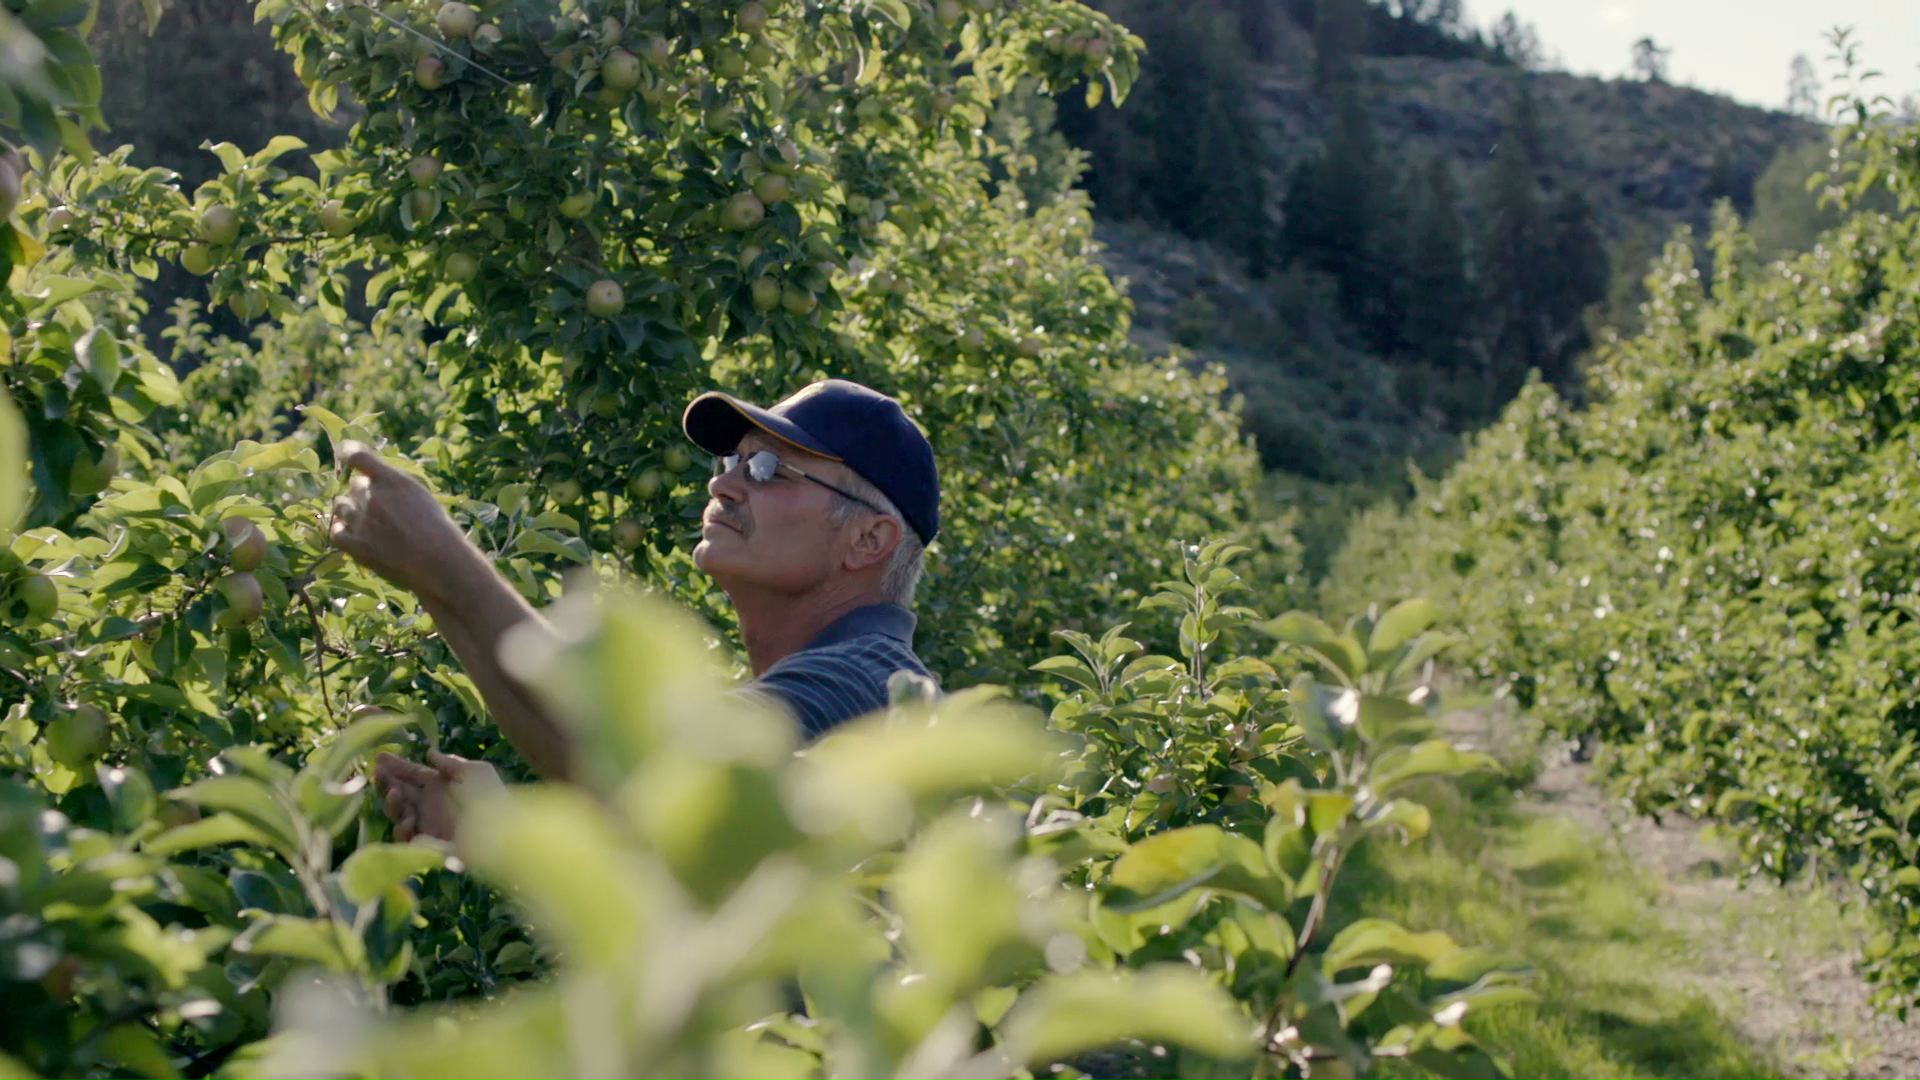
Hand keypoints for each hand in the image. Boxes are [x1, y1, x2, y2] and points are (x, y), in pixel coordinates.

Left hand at [327, 442, 470, 603]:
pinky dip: (341, 531)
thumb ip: (396, 486)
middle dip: (363, 493)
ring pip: (341, 506)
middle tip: (379, 508)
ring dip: (350, 511)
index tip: (346, 454)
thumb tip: (375, 482)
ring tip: (368, 523)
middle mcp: (373, 496)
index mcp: (393, 480)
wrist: (439, 563)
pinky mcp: (355, 545)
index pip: (358, 456)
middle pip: (354, 485)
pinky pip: (335, 532)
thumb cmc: (439, 531)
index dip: (349, 452)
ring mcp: (362, 521)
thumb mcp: (422, 496)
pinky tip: (353, 535)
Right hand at [373, 750, 504, 843]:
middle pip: (398, 791)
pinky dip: (402, 826)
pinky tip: (410, 817)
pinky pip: (404, 836)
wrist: (501, 831)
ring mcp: (425, 823)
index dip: (396, 766)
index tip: (379, 756)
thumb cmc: (492, 797)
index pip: (412, 773)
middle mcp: (429, 803)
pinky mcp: (426, 844)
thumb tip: (429, 752)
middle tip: (377, 772)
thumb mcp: (475, 772)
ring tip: (395, 793)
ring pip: (397, 812)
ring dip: (391, 802)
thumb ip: (451, 762)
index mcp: (439, 785)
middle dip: (385, 781)